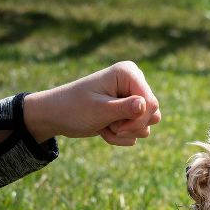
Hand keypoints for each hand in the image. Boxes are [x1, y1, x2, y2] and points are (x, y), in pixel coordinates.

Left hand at [23, 61, 161, 145]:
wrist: (56, 115)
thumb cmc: (74, 108)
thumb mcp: (99, 110)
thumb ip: (125, 108)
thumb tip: (146, 105)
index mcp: (128, 73)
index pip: (151, 102)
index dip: (138, 120)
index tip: (118, 127)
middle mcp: (134, 82)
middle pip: (153, 114)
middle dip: (131, 127)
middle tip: (110, 127)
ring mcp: (132, 97)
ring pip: (146, 124)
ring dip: (124, 133)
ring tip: (104, 126)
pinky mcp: (128, 111)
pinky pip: (137, 131)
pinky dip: (120, 136)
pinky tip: (104, 129)